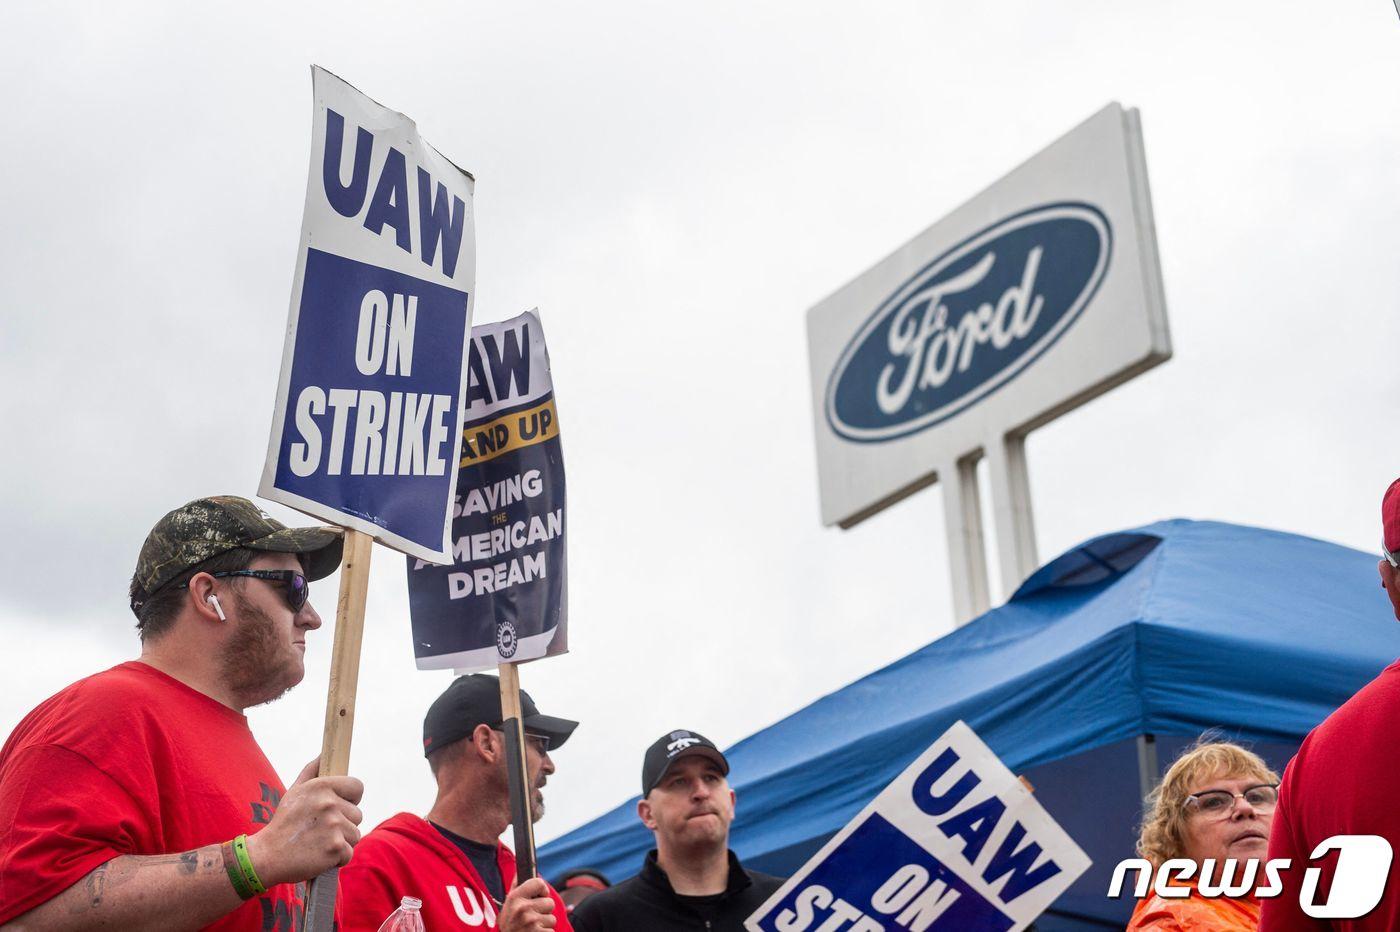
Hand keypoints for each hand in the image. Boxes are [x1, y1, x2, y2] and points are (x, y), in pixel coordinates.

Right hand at [244, 758, 363, 885]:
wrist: (266, 856)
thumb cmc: (284, 823)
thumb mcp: (294, 791)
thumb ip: (311, 770)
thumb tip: (324, 753)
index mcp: (321, 786)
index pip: (357, 786)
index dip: (352, 798)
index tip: (341, 806)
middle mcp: (329, 804)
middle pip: (358, 814)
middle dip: (344, 824)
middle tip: (321, 830)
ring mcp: (333, 826)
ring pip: (355, 834)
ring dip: (341, 842)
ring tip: (319, 842)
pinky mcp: (335, 848)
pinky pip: (349, 853)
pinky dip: (337, 858)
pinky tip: (319, 855)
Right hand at [499, 877, 556, 930]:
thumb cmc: (509, 925)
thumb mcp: (508, 905)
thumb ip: (516, 888)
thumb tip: (519, 870)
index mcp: (515, 898)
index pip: (539, 883)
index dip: (542, 890)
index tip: (540, 895)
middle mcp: (523, 908)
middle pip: (550, 902)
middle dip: (544, 910)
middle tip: (532, 917)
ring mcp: (531, 922)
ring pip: (552, 918)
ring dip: (544, 924)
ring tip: (532, 927)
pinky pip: (552, 931)